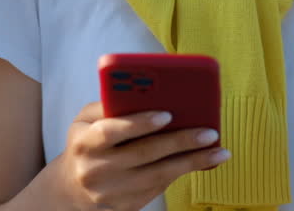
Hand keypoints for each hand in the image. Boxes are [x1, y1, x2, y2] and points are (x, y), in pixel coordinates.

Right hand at [49, 101, 229, 210]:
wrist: (74, 186)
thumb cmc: (88, 141)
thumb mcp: (86, 119)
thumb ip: (111, 104)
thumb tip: (151, 94)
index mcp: (83, 142)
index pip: (111, 131)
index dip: (139, 123)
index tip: (167, 114)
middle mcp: (95, 170)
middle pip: (143, 154)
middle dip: (180, 142)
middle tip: (209, 132)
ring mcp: (111, 192)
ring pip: (158, 175)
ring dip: (192, 162)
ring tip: (218, 150)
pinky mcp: (126, 206)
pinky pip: (159, 187)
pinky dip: (183, 172)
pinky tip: (203, 162)